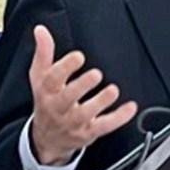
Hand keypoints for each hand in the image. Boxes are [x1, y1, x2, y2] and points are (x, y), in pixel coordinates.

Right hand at [27, 26, 137, 166]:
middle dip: (81, 86)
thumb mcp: (40, 77)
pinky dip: (119, 118)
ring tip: (113, 90)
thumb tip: (41, 30)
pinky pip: (104, 127)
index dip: (65, 67)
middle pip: (67, 98)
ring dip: (101, 102)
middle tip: (96, 74)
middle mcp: (58, 107)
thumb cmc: (47, 101)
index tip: (78, 56)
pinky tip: (130, 108)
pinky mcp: (87, 132)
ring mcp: (73, 121)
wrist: (47, 138)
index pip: (52, 79)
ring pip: (86, 114)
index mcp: (47, 91)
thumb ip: (43, 52)